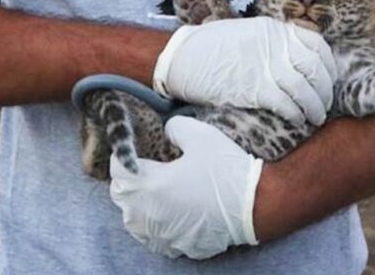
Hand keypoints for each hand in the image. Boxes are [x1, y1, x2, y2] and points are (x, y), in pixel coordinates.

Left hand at [109, 116, 263, 259]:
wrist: (256, 204)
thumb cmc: (227, 169)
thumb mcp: (200, 135)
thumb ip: (174, 127)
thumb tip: (166, 132)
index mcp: (150, 186)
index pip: (118, 170)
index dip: (124, 156)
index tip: (134, 151)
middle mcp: (149, 216)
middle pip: (121, 197)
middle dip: (128, 180)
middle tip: (144, 169)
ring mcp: (163, 235)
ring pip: (133, 222)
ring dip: (137, 206)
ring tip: (152, 193)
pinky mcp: (179, 247)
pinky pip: (155, 238)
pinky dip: (156, 226)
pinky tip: (169, 214)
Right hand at [153, 17, 336, 125]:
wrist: (183, 57)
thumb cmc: (212, 47)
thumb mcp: (249, 33)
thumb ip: (273, 43)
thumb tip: (295, 61)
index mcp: (275, 30)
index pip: (317, 45)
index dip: (328, 65)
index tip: (329, 79)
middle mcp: (275, 46)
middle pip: (315, 69)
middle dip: (325, 90)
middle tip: (325, 104)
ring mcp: (266, 66)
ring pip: (304, 89)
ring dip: (314, 107)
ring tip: (315, 118)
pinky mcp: (255, 89)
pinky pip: (286, 104)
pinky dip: (295, 114)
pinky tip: (297, 119)